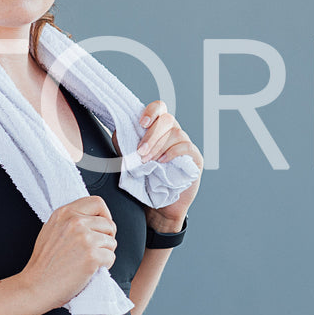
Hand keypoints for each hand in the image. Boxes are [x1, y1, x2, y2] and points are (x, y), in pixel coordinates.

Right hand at [20, 195, 117, 309]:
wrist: (36, 285)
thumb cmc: (43, 263)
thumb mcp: (51, 229)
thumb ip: (70, 220)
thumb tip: (92, 219)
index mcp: (64, 213)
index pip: (97, 202)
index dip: (105, 216)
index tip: (102, 228)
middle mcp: (75, 222)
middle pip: (109, 224)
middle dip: (106, 238)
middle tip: (94, 250)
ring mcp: (84, 238)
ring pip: (112, 242)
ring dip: (104, 253)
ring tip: (87, 261)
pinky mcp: (92, 256)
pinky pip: (111, 257)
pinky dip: (104, 266)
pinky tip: (89, 270)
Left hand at [135, 101, 202, 228]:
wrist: (157, 206)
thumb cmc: (144, 181)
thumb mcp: (129, 159)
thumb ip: (124, 143)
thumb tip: (118, 127)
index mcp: (158, 130)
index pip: (159, 109)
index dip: (151, 111)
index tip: (141, 123)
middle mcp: (173, 134)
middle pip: (167, 120)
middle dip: (151, 135)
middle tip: (140, 152)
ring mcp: (186, 145)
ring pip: (176, 133)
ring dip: (158, 147)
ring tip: (147, 162)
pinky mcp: (195, 159)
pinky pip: (186, 147)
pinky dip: (172, 153)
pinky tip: (162, 163)